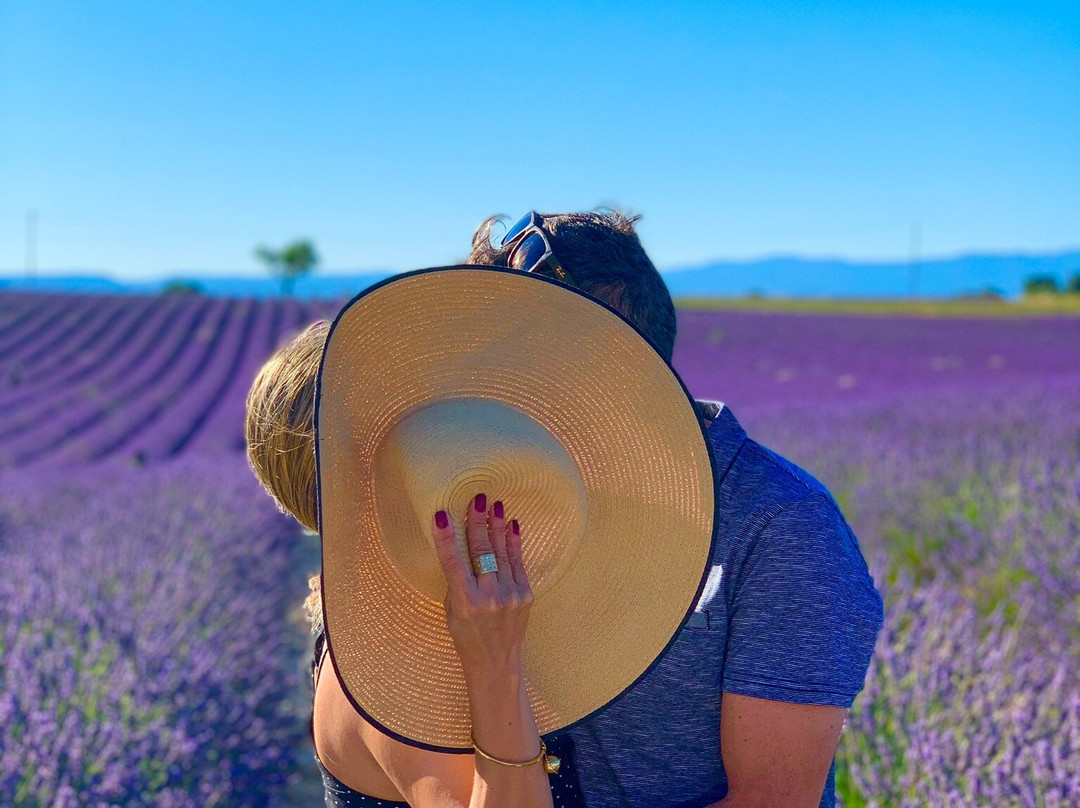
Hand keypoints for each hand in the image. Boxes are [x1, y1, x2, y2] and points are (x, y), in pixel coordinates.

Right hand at [432, 493, 532, 680]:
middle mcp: (489, 598)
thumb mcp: (451, 611)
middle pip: (482, 551)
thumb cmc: (466, 636)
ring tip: (495, 504)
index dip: (446, 538)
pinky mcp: (525, 594)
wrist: (496, 662)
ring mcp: (510, 595)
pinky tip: (511, 524)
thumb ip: (456, 581)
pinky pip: (518, 562)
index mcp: (465, 603)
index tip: (442, 515)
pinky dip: (514, 542)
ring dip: (497, 526)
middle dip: (477, 522)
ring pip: (502, 552)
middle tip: (477, 498)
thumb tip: (460, 546)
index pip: (452, 563)